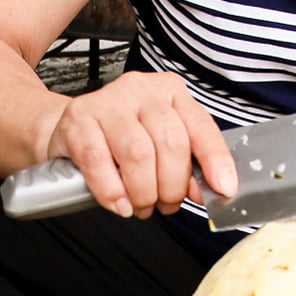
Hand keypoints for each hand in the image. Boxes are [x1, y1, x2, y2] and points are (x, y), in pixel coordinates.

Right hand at [44, 72, 236, 218]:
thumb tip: (207, 190)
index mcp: (171, 92)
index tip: (223, 188)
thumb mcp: (160, 146)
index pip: (201, 126)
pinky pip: (98, 161)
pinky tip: (119, 203)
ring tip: (141, 205)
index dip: (215, 160)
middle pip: (170, 143)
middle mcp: (142, 90)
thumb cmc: (121, 140)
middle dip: (172, 186)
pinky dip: (112, 191)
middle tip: (166, 205)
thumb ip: (187, 165)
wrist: (72, 130)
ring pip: (137, 154)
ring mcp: (108, 101)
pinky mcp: (78, 118)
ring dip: (143, 192)